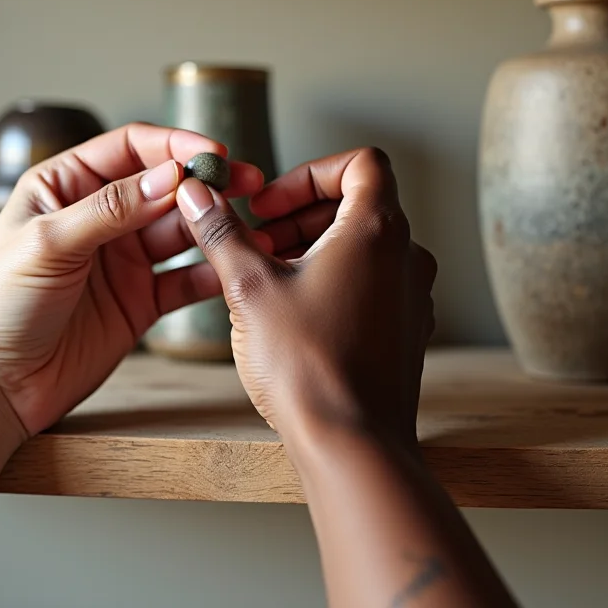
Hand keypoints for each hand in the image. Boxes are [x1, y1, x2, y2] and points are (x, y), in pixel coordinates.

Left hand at [0, 123, 265, 437]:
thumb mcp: (49, 243)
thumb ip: (111, 208)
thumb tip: (169, 176)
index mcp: (66, 187)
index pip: (130, 150)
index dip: (174, 146)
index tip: (213, 154)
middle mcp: (100, 218)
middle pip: (164, 188)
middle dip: (205, 184)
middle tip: (246, 183)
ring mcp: (124, 259)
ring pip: (180, 231)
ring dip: (213, 227)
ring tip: (246, 227)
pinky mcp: (141, 299)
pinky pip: (184, 280)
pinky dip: (211, 272)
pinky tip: (233, 267)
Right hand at [176, 147, 436, 446]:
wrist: (352, 444)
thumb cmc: (307, 365)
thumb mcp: (250, 288)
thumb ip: (222, 232)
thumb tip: (196, 193)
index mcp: (377, 230)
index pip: (361, 163)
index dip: (309, 173)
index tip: (270, 203)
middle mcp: (407, 256)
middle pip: (357, 204)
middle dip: (300, 213)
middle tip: (258, 239)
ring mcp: (412, 294)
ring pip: (363, 246)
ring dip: (314, 247)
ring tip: (268, 275)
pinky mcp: (406, 327)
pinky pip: (372, 282)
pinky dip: (335, 278)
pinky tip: (295, 309)